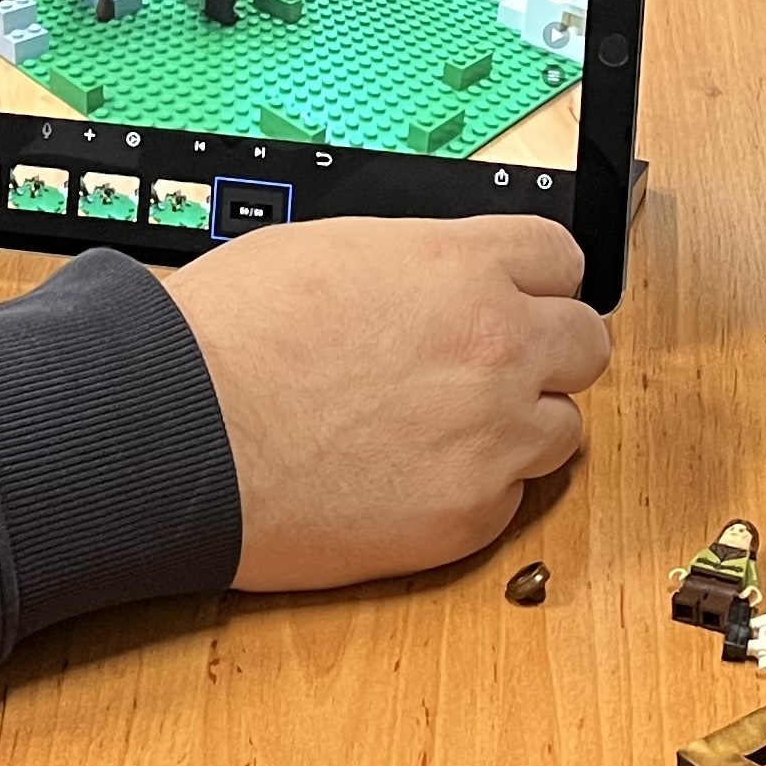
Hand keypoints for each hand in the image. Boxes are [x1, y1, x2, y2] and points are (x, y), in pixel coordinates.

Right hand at [169, 216, 607, 586]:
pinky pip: (512, 498)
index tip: (517, 298)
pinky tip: (411, 477)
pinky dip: (475, 490)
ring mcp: (490, 437)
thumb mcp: (328, 248)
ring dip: (518, 426)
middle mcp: (496, 346)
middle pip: (587, 343)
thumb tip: (436, 280)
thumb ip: (414, 264)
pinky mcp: (467, 517)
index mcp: (461, 266)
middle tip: (491, 368)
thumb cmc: (225, 340)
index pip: (562, 259)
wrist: (179, 435)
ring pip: (563, 427)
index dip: (534, 280)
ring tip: (443, 431)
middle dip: (545, 351)